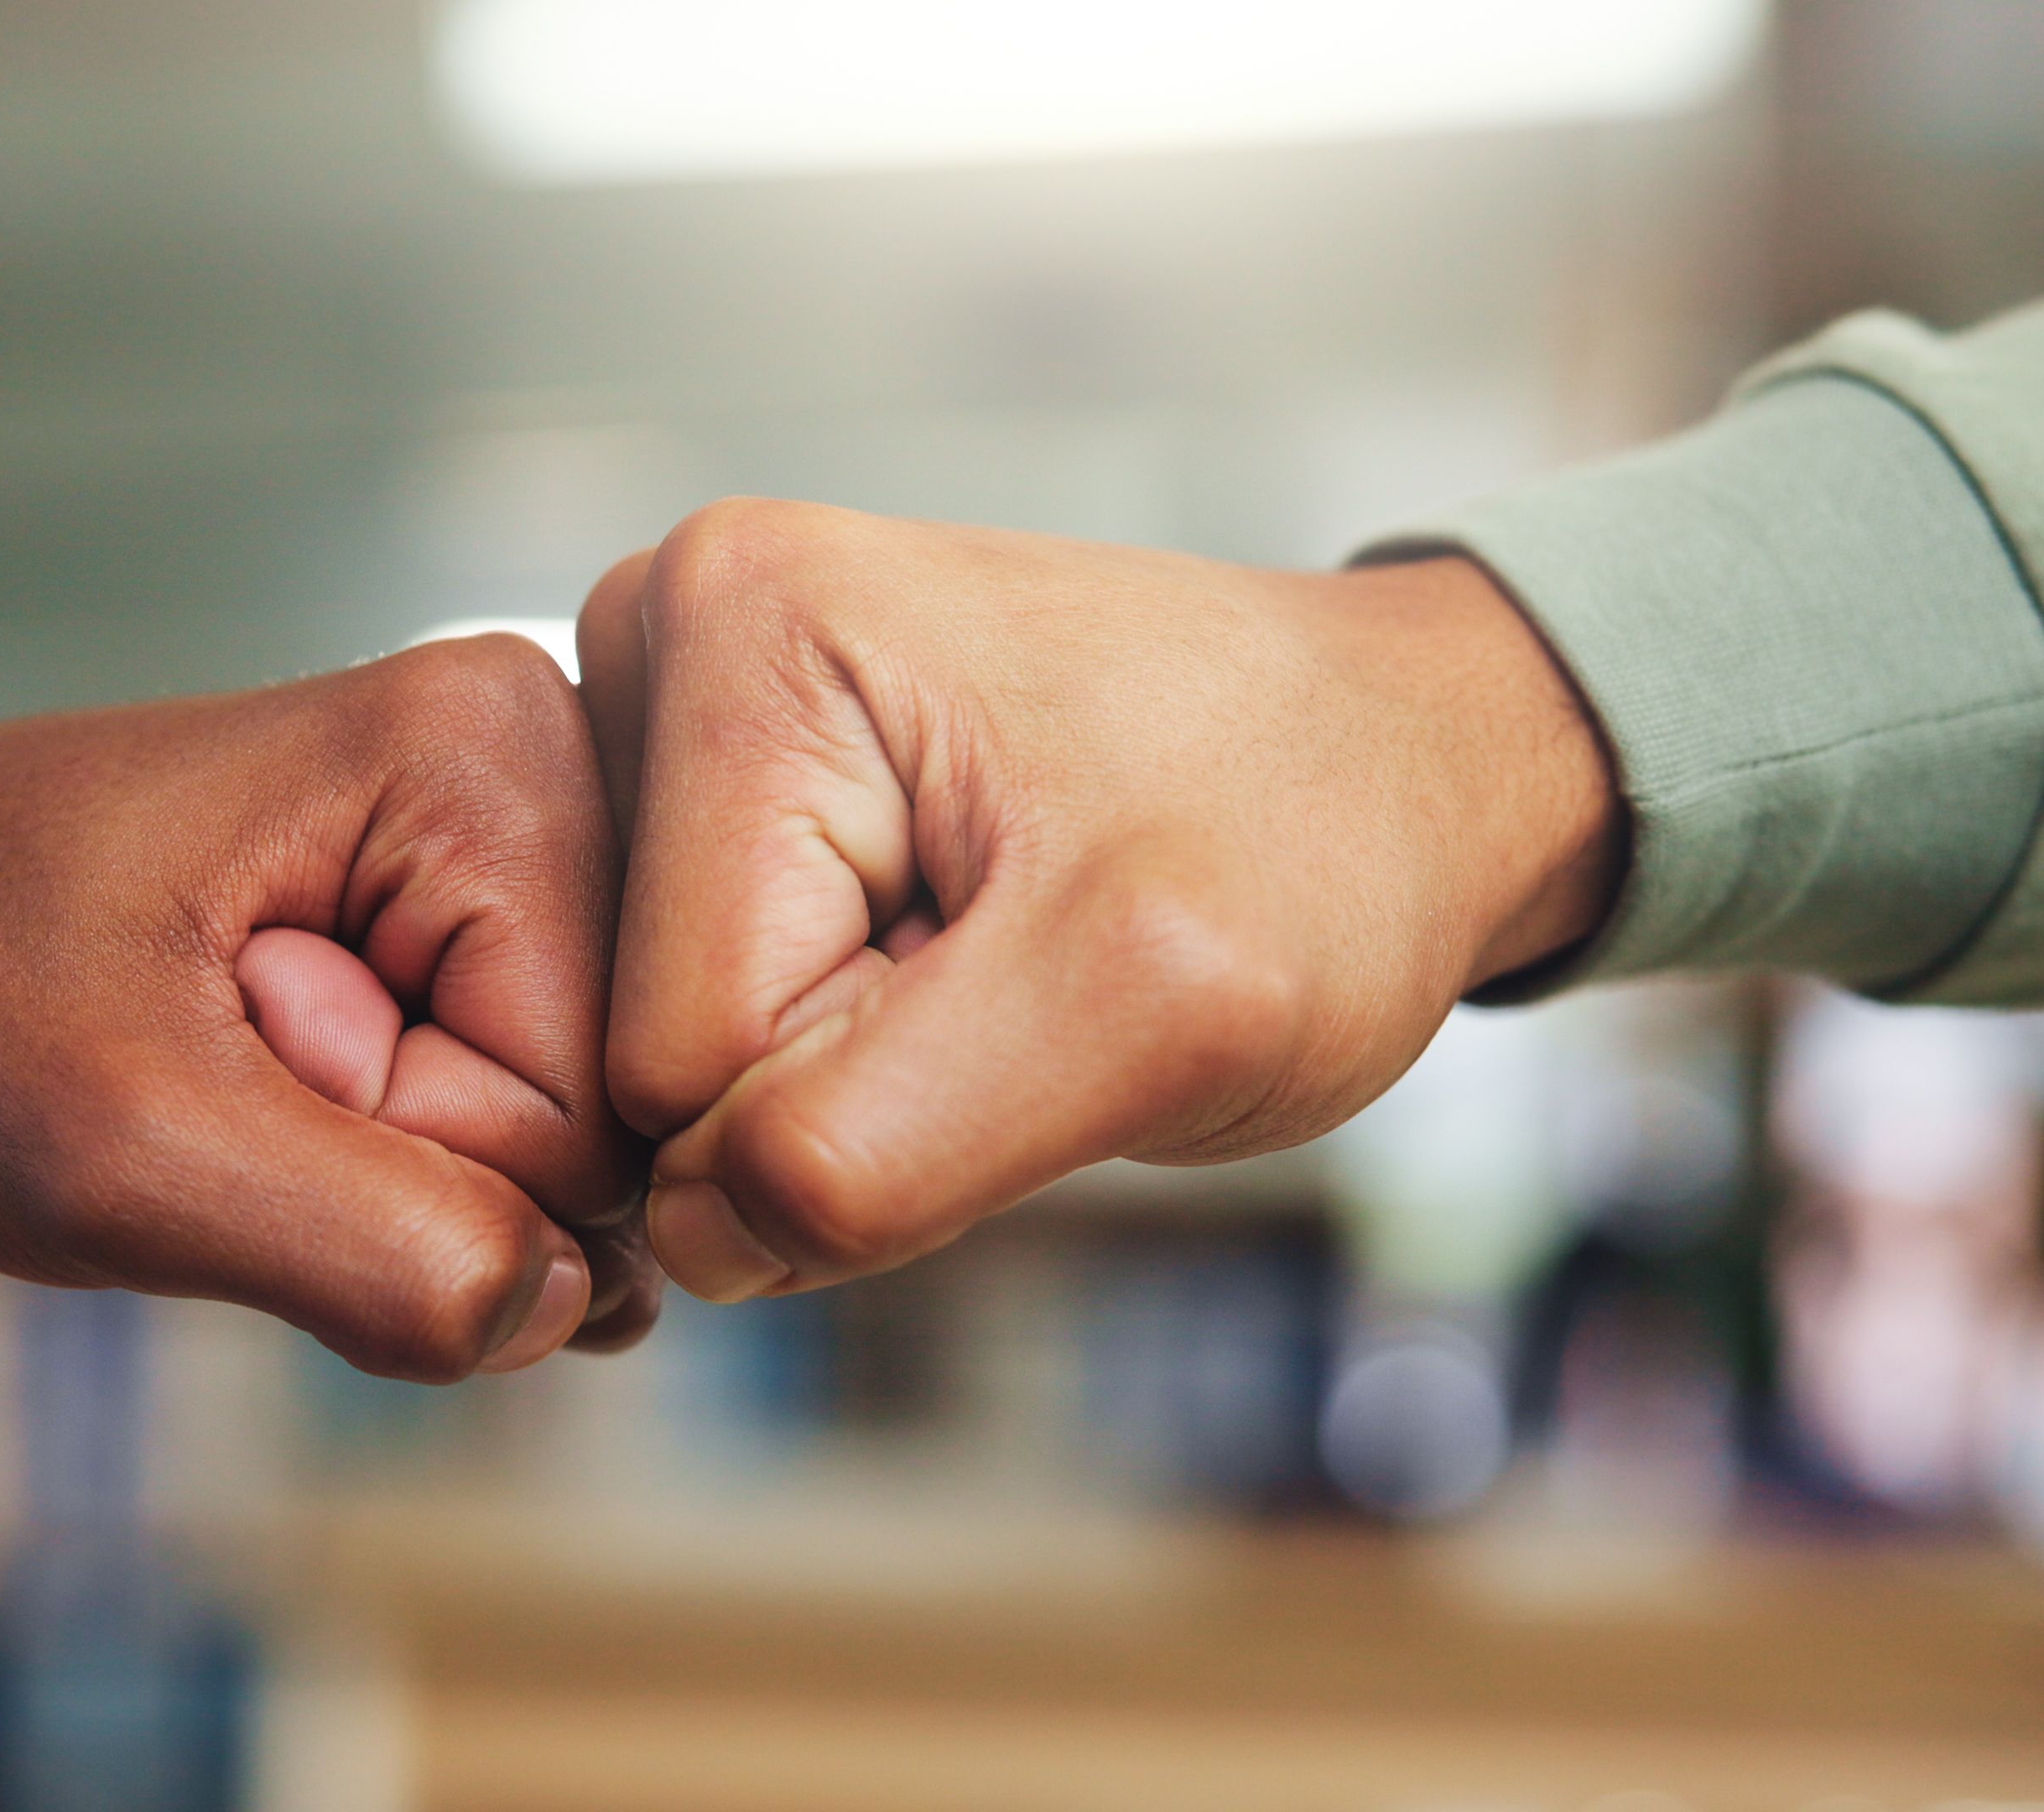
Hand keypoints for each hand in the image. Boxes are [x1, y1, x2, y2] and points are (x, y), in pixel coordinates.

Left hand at [0, 635, 652, 1380]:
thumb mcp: (128, 1151)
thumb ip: (377, 1253)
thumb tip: (573, 1309)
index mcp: (480, 756)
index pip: (592, 1106)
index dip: (412, 1166)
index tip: (238, 1064)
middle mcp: (535, 751)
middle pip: (597, 1108)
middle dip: (412, 1162)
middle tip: (224, 1065)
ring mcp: (509, 818)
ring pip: (553, 1125)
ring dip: (391, 1160)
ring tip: (232, 1055)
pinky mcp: (470, 888)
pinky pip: (504, 1102)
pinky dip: (383, 1135)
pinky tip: (268, 1060)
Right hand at [579, 501, 1621, 1302]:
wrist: (1396, 761)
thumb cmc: (1315, 837)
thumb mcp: (1147, 1010)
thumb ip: (878, 1149)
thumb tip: (687, 1237)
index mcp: (732, 625)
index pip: (676, 1053)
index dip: (866, 1099)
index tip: (1028, 991)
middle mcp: (659, 635)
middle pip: (647, 1052)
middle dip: (845, 1079)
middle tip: (1022, 975)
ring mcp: (676, 715)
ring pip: (671, 1058)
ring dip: (847, 1068)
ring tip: (998, 945)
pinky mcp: (711, 791)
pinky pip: (709, 1021)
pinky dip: (845, 1036)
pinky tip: (950, 943)